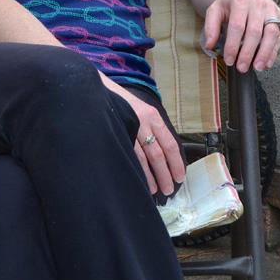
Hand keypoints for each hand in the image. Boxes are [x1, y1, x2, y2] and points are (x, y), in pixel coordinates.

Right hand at [105, 80, 185, 196]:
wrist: (100, 89)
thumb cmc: (122, 103)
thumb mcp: (141, 112)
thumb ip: (152, 128)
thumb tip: (164, 153)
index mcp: (153, 116)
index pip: (170, 144)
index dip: (176, 162)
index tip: (179, 176)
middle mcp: (144, 121)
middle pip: (158, 154)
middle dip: (165, 174)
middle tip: (169, 189)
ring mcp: (129, 127)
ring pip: (144, 157)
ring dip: (150, 176)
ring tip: (154, 189)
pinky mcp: (116, 131)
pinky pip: (129, 154)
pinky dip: (135, 168)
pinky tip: (137, 177)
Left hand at [203, 0, 279, 72]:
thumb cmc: (230, 1)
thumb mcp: (215, 9)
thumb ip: (210, 26)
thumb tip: (210, 46)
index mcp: (240, 0)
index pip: (237, 26)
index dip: (233, 45)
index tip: (229, 60)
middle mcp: (258, 3)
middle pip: (255, 31)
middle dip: (248, 52)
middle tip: (241, 67)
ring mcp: (271, 9)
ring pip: (271, 33)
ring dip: (265, 53)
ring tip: (258, 67)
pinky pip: (279, 35)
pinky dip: (274, 50)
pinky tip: (267, 62)